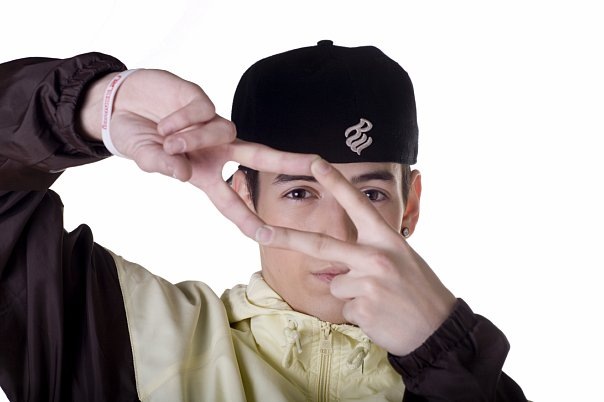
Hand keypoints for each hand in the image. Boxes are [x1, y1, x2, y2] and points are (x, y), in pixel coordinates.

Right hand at [79, 69, 316, 237]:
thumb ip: (160, 165)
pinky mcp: (202, 100)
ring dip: (194, 139)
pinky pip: (203, 112)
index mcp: (205, 174)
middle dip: (287, 160)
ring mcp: (211, 125)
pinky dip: (182, 120)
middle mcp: (216, 151)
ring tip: (167, 139)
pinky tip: (165, 122)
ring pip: (222, 132)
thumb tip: (183, 173)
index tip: (270, 238)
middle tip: (317, 163)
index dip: (248, 220)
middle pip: (259, 156)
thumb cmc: (137, 138)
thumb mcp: (145, 158)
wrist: (120, 104)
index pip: (230, 201)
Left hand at [256, 158, 456, 355]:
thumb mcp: (400, 259)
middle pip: (321, 245)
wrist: (439, 328)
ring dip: (350, 293)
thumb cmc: (417, 290)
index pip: (357, 204)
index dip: (336, 182)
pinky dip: (358, 311)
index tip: (316, 162)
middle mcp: (376, 256)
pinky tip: (379, 314)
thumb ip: (368, 254)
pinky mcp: (363, 307)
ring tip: (379, 299)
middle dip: (286, 237)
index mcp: (387, 239)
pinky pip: (345, 305)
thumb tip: (331, 267)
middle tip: (261, 231)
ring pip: (335, 283)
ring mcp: (369, 282)